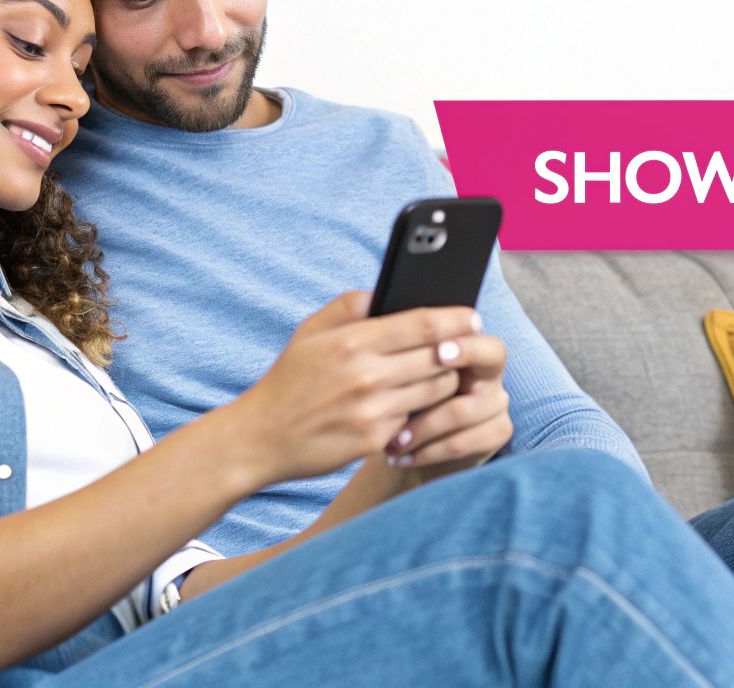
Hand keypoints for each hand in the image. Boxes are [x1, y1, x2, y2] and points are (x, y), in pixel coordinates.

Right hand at [228, 291, 480, 484]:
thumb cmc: (289, 380)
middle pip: (439, 358)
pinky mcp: (375, 440)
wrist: (261, 438)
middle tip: (465, 347)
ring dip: (444, 380)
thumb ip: (351, 305)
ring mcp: (373, 411)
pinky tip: (414, 403)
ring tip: (441, 373)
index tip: (472, 317)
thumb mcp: (310, 331)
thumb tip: (389, 292)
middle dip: (457, 351)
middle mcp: (367, 375)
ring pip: (435, 389)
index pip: (423, 324)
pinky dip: (420, 410)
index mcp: (352, 341)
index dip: (456, 318)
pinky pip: (416, 418)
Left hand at [382, 333, 510, 478]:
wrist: (409, 445)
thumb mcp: (393, 371)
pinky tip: (402, 458)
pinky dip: (428, 451)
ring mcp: (497, 403)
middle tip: (402, 394)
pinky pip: (464, 442)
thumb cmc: (399, 397)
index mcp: (465, 344)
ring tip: (393, 440)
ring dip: (423, 427)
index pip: (475, 331)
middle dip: (441, 381)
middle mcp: (487, 369)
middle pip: (488, 363)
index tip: (437, 352)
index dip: (462, 342)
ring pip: (463, 410)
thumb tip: (374, 312)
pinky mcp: (497, 433)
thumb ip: (392, 344)